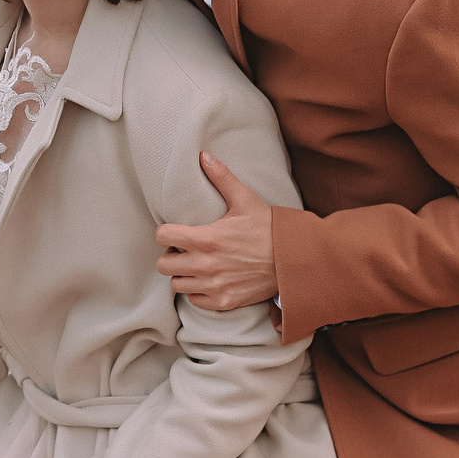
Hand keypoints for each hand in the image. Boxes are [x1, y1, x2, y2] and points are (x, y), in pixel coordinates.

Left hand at [156, 152, 278, 311]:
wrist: (295, 260)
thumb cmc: (269, 228)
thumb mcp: (245, 200)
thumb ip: (221, 178)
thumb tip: (203, 155)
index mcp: (207, 239)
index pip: (163, 236)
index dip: (166, 232)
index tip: (176, 231)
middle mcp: (206, 266)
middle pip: (163, 265)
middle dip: (171, 254)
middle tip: (184, 249)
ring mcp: (214, 287)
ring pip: (176, 284)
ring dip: (182, 274)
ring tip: (196, 264)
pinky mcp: (224, 302)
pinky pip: (194, 300)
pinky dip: (197, 291)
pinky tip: (208, 279)